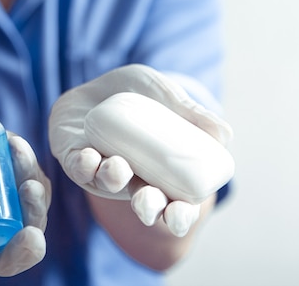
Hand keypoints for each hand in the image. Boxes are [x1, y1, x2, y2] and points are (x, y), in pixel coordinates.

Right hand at [0, 129, 50, 285]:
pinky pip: (37, 189)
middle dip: (26, 249)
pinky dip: (32, 173)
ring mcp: (11, 220)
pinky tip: (19, 150)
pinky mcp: (25, 195)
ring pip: (33, 222)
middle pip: (12, 258)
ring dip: (36, 205)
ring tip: (27, 180)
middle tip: (30, 233)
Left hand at [48, 64, 233, 236]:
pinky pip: (77, 168)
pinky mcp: (73, 158)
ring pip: (107, 185)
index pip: (173, 202)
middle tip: (149, 203)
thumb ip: (191, 112)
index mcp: (159, 171)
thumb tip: (226, 134)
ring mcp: (100, 170)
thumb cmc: (138, 92)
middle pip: (142, 202)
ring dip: (113, 180)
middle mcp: (131, 177)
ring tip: (118, 167)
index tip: (180, 217)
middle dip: (146, 207)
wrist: (97, 82)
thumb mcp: (166, 95)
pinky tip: (89, 156)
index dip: (178, 215)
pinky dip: (83, 165)